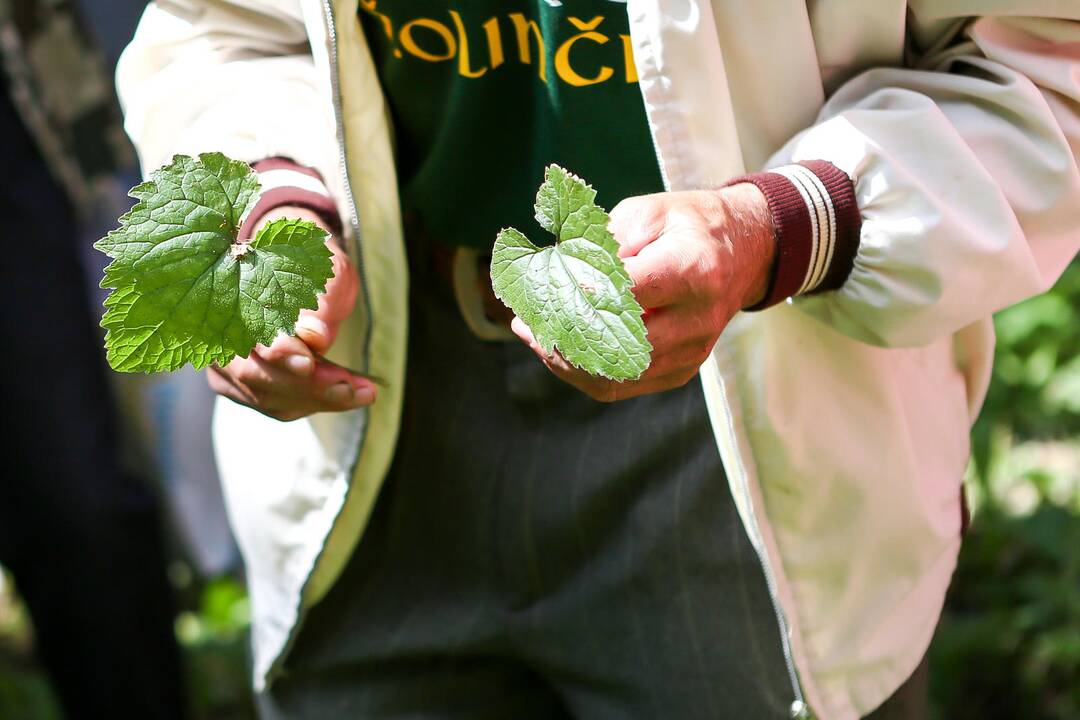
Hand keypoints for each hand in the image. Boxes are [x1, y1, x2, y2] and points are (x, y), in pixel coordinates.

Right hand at [207, 206, 375, 420]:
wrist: (296, 270)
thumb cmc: (311, 266)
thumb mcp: (327, 270)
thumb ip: (321, 302)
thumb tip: (316, 337)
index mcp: (226, 294)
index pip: (245, 333)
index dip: (277, 351)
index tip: (309, 362)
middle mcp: (216, 335)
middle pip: (253, 375)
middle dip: (305, 385)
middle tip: (350, 385)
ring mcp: (226, 366)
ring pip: (267, 397)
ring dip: (318, 399)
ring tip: (363, 390)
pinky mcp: (246, 388)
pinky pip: (278, 405)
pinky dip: (315, 403)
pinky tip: (350, 394)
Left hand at [512, 183, 774, 402]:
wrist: (740, 253)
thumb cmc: (685, 226)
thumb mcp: (644, 214)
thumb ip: (602, 243)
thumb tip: (555, 274)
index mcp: (692, 269)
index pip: (622, 294)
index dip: (574, 296)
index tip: (537, 291)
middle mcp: (697, 318)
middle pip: (616, 345)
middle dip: (561, 336)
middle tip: (523, 320)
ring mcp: (692, 351)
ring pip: (615, 376)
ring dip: (565, 360)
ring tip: (533, 335)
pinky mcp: (682, 371)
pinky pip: (622, 386)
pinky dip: (583, 372)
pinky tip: (557, 350)